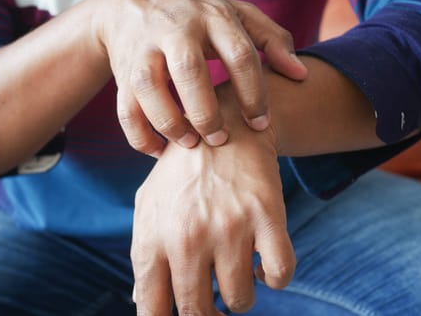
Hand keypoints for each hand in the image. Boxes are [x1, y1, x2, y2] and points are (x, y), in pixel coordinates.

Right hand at [93, 0, 306, 156]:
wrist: (133, 3)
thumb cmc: (196, 16)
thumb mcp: (236, 15)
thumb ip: (272, 39)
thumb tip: (300, 75)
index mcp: (212, 17)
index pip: (239, 54)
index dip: (253, 93)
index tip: (260, 125)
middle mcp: (175, 30)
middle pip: (190, 71)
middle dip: (207, 113)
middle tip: (221, 140)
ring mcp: (144, 50)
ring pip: (148, 89)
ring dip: (170, 124)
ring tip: (190, 143)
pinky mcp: (122, 72)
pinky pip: (125, 110)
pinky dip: (141, 136)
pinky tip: (160, 150)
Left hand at [131, 83, 295, 314]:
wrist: (220, 124)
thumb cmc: (180, 173)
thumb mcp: (149, 206)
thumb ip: (145, 255)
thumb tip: (141, 301)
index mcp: (154, 238)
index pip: (152, 309)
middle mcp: (188, 237)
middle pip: (199, 311)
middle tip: (214, 306)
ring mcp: (229, 227)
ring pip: (241, 299)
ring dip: (240, 297)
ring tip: (236, 275)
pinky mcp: (266, 216)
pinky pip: (279, 273)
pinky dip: (274, 278)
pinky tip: (262, 265)